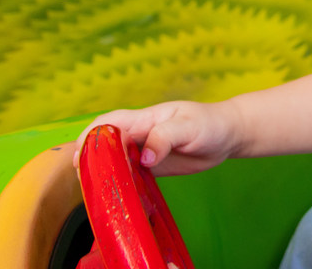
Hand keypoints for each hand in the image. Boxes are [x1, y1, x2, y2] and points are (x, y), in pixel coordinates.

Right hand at [73, 99, 241, 176]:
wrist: (229, 135)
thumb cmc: (210, 123)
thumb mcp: (189, 127)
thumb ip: (165, 137)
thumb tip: (144, 158)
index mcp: (146, 119)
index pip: (109, 123)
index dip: (92, 136)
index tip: (82, 155)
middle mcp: (141, 133)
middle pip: (106, 141)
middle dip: (90, 155)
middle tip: (83, 177)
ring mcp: (146, 150)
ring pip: (115, 158)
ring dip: (103, 170)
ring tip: (94, 188)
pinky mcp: (154, 165)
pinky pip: (131, 173)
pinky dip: (120, 181)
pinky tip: (116, 193)